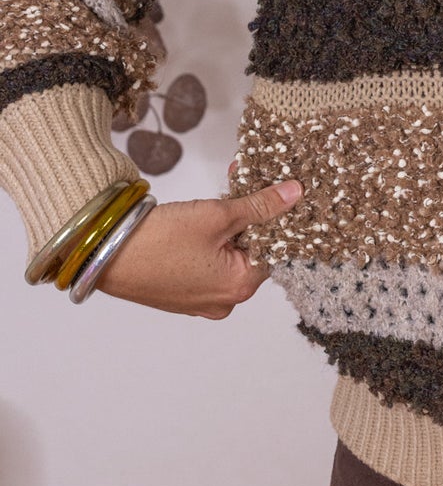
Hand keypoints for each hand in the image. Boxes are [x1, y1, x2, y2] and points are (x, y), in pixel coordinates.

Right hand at [94, 178, 302, 317]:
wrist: (103, 253)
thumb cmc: (160, 240)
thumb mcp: (217, 215)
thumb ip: (260, 205)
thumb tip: (295, 194)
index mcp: (239, 287)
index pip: (275, 248)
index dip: (274, 216)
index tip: (271, 190)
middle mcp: (224, 301)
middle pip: (251, 251)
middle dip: (248, 216)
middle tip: (240, 185)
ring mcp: (200, 300)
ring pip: (228, 255)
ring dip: (228, 225)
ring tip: (217, 197)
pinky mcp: (181, 293)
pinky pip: (207, 264)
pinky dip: (209, 240)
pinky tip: (199, 217)